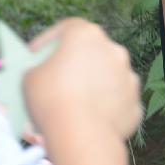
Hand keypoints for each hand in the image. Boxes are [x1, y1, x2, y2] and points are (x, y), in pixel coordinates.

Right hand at [23, 18, 142, 145]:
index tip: (36, 55)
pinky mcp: (134, 101)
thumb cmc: (50, 99)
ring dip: (92, 84)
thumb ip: (38, 68)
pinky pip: (116, 100)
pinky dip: (104, 107)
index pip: (66, 29)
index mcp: (86, 34)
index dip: (48, 41)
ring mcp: (127, 75)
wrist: (80, 135)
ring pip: (107, 76)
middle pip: (90, 51)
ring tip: (72, 102)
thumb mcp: (29, 77)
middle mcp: (112, 49)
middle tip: (56, 78)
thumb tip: (43, 74)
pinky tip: (87, 119)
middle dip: (74, 63)